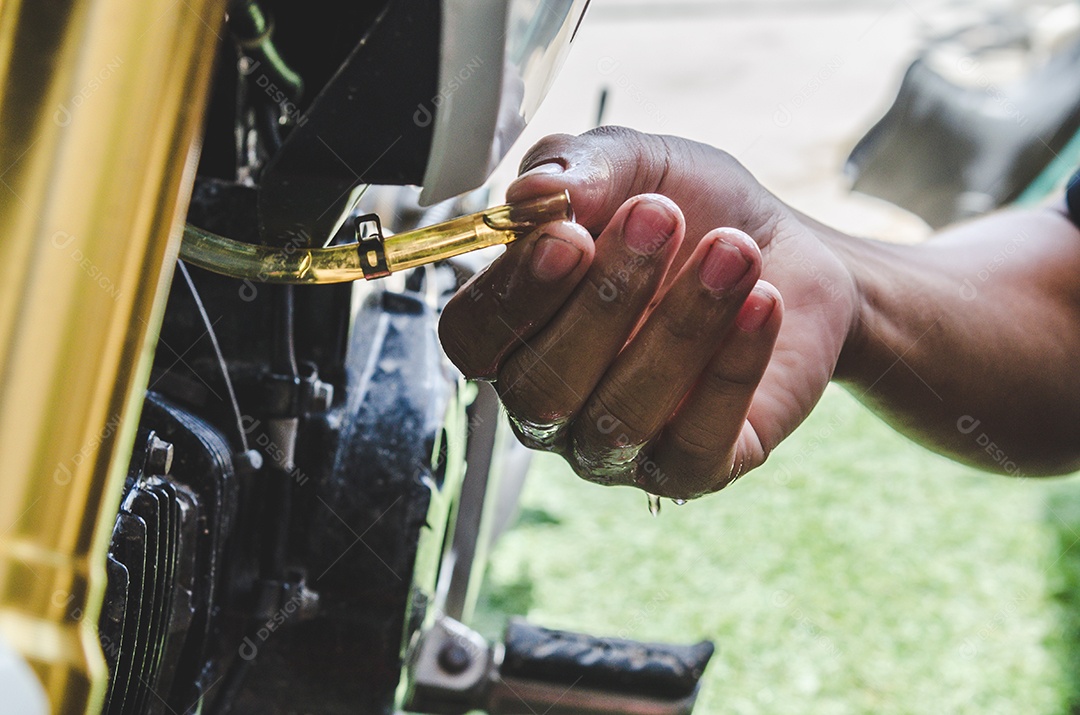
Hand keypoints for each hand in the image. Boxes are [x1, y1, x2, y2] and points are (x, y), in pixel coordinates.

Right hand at [439, 127, 858, 498]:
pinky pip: (696, 444)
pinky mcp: (693, 469)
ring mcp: (618, 448)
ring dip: (678, 327)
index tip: (569, 235)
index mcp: (517, 332)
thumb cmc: (692, 212)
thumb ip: (575, 167)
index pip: (473, 340)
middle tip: (661, 217)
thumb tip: (532, 194)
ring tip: (733, 250)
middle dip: (603, 300)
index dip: (511, 296)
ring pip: (618, 418)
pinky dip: (731, 369)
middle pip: (540, 388)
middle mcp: (553, 403)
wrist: (791, 251)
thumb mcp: (634, 163)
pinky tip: (762, 302)